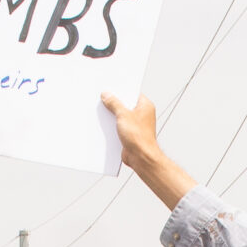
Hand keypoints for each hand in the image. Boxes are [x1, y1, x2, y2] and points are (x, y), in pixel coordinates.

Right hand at [101, 93, 196, 210]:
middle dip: (113, 103)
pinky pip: (119, 126)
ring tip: (101, 112)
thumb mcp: (123, 115)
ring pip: (121, 116)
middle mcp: (142, 114)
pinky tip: (104, 125)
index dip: (120, 90)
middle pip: (125, 104)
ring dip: (112, 115)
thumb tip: (107, 95)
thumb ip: (114, 104)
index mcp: (145, 106)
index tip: (109, 88)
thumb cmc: (139, 137)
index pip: (131, 93)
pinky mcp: (130, 134)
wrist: (141, 158)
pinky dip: (112, 125)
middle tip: (102, 99)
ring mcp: (136, 124)